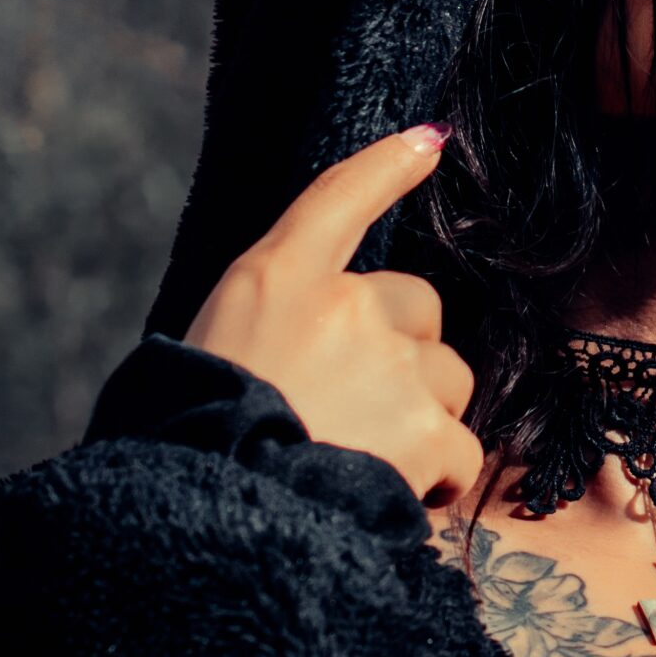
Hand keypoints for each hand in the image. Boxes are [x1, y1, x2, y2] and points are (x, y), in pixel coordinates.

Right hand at [185, 128, 482, 504]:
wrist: (212, 516)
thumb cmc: (194, 440)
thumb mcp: (209, 353)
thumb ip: (276, 325)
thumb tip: (324, 335)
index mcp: (273, 279)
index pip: (337, 198)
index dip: (387, 165)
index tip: (429, 140)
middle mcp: (342, 304)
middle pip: (417, 309)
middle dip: (401, 356)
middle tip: (347, 413)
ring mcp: (391, 363)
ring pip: (446, 378)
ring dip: (421, 416)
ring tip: (358, 458)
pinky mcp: (426, 428)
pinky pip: (461, 446)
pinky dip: (439, 475)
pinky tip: (391, 493)